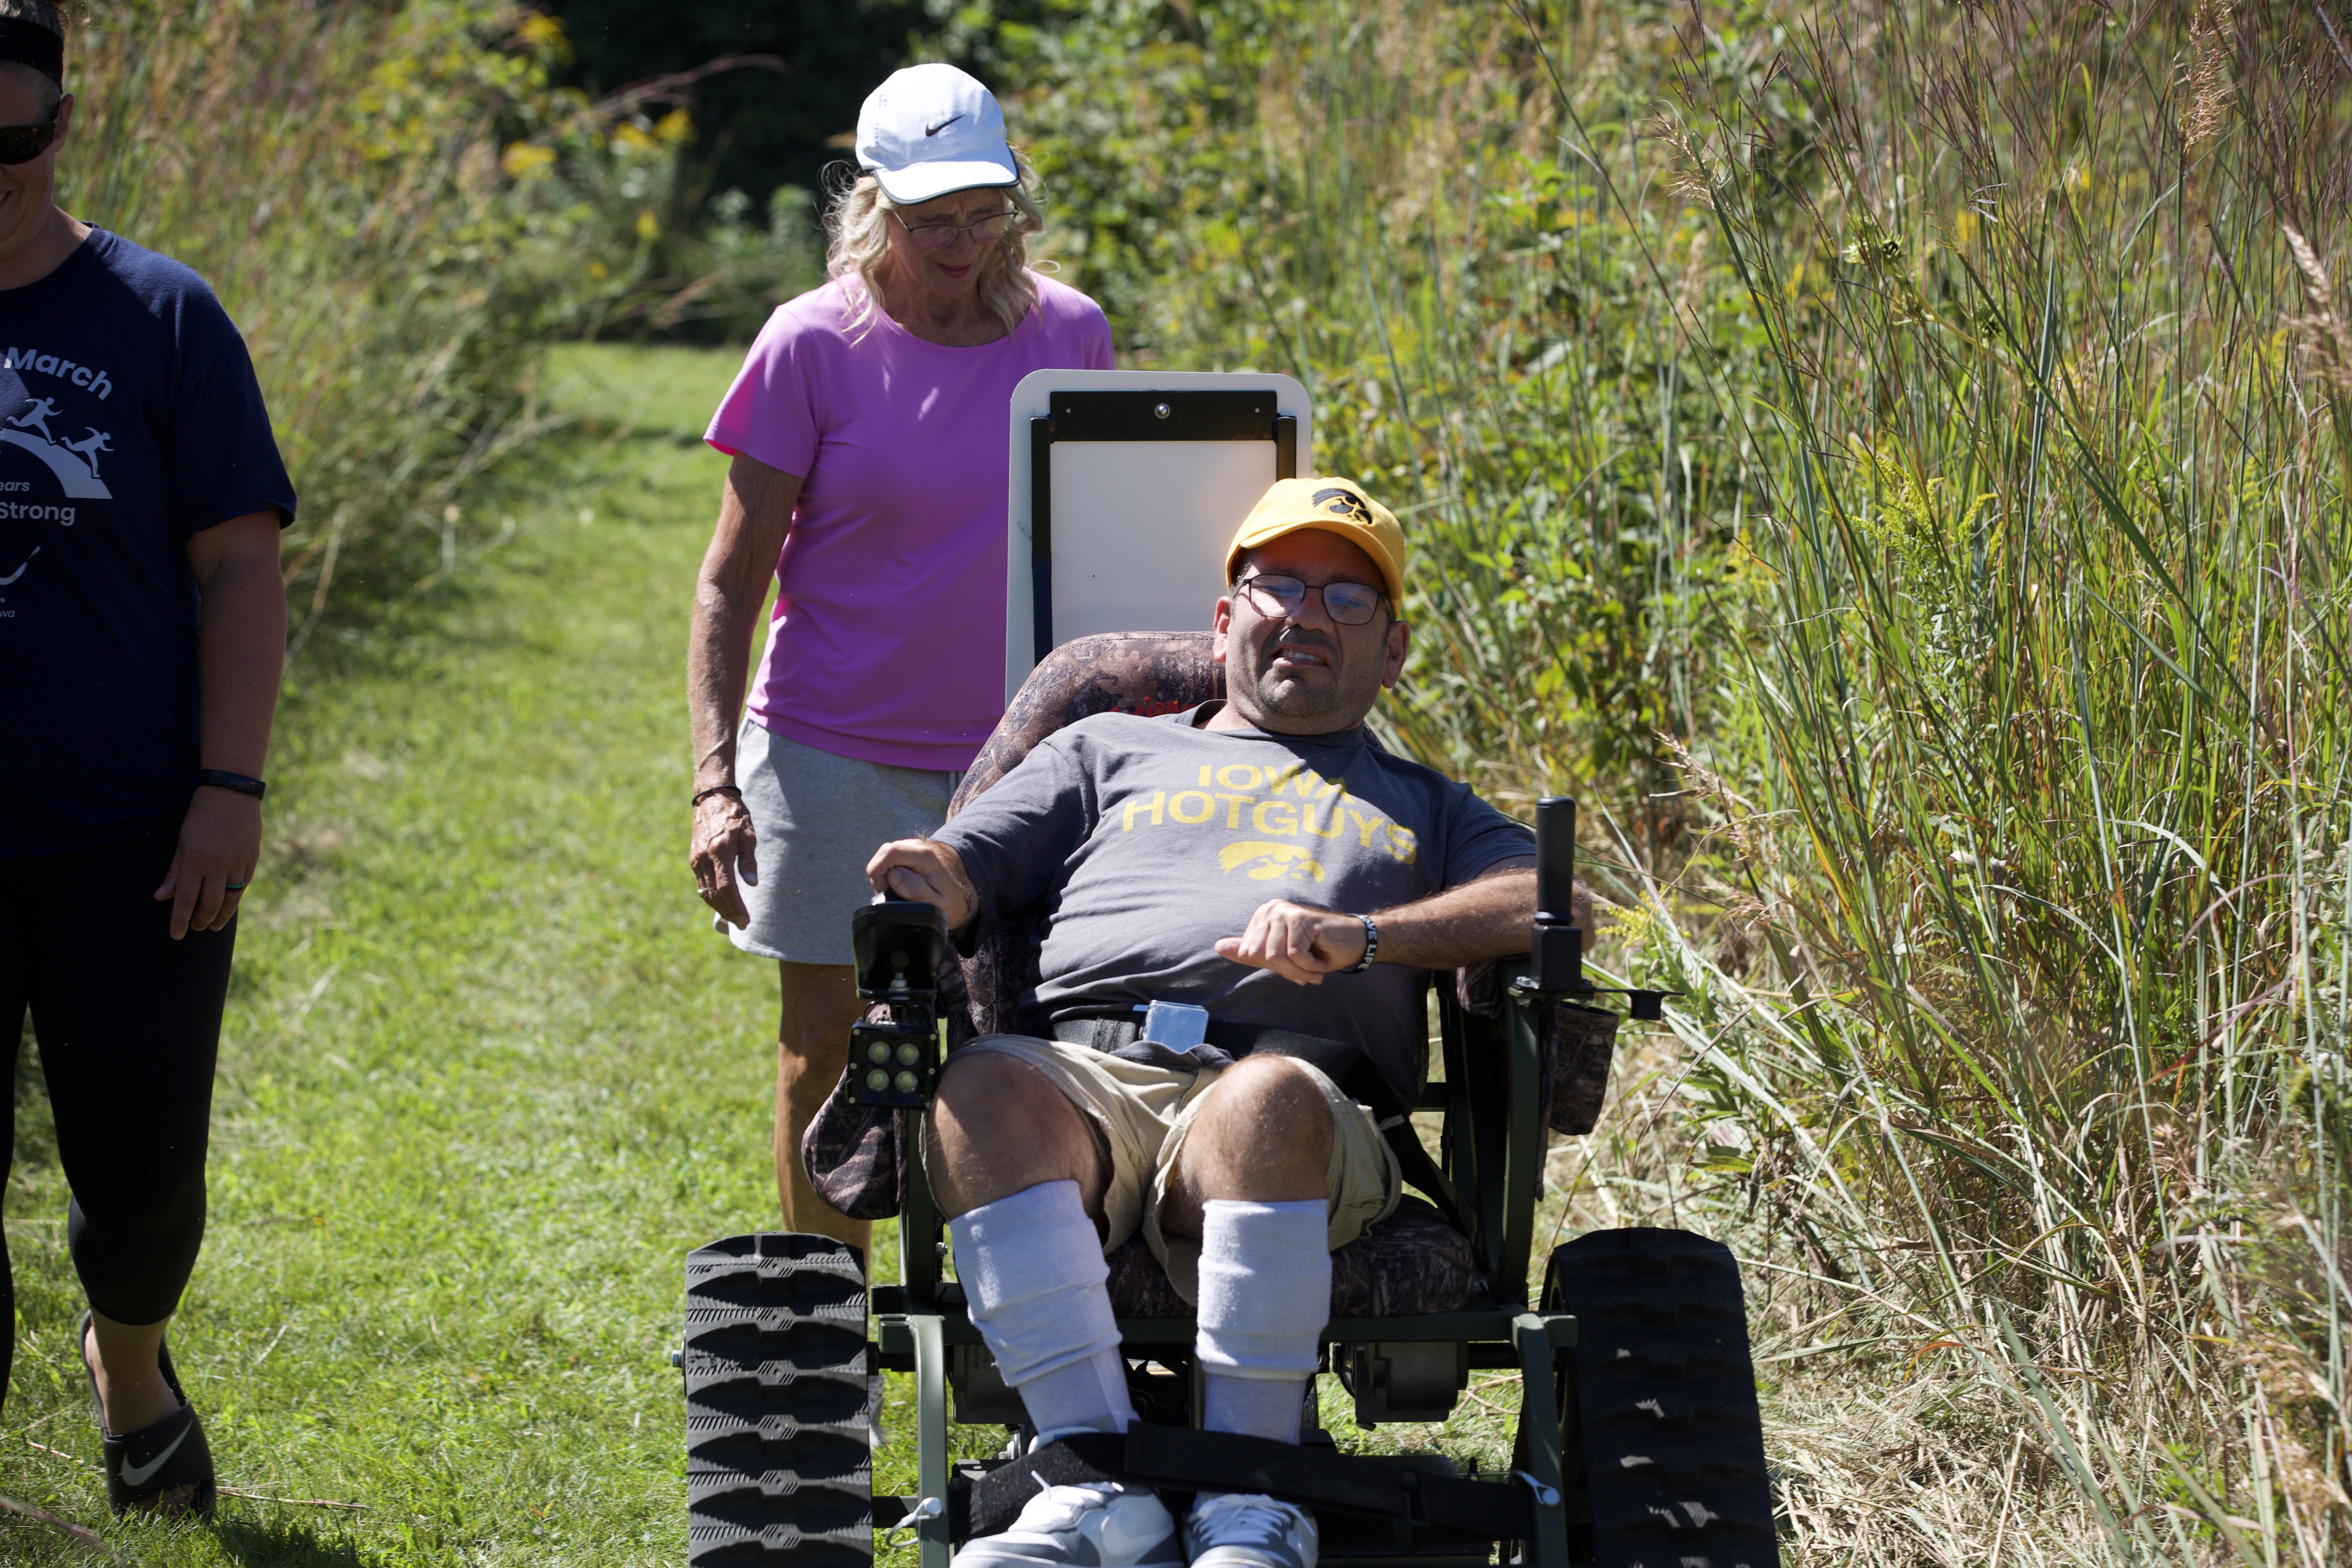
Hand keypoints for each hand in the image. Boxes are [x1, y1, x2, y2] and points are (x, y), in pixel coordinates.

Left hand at [154, 786, 261, 938]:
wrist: (231, 794)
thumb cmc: (201, 816)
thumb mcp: (182, 842)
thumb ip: (174, 871)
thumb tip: (161, 897)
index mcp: (195, 860)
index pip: (185, 899)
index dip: (180, 920)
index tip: (176, 935)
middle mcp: (217, 865)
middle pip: (209, 904)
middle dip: (200, 920)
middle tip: (195, 927)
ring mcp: (238, 863)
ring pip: (230, 899)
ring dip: (221, 916)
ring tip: (213, 925)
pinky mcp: (251, 860)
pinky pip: (243, 885)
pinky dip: (235, 898)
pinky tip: (228, 903)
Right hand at [691, 791, 758, 927]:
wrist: (711, 798)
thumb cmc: (735, 814)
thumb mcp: (748, 834)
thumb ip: (749, 860)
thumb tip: (752, 885)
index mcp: (719, 851)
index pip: (726, 888)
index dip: (736, 907)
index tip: (746, 920)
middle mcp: (703, 858)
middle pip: (714, 895)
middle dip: (728, 912)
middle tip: (743, 924)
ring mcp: (696, 860)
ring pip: (705, 892)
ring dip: (719, 908)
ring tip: (734, 917)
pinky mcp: (693, 859)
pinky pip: (700, 884)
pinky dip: (710, 897)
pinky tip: (722, 902)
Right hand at [866, 838, 975, 929]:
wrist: (957, 896)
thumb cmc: (948, 902)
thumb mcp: (936, 904)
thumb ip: (916, 890)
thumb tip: (893, 875)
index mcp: (925, 856)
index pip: (890, 853)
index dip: (880, 873)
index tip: (886, 890)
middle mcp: (917, 847)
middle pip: (883, 853)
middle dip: (878, 875)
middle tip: (891, 893)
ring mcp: (910, 848)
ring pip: (882, 856)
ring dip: (882, 876)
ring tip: (897, 891)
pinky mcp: (906, 852)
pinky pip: (886, 860)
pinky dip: (886, 874)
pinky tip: (898, 885)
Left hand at [1215, 898, 1368, 984]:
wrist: (1353, 944)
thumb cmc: (1318, 951)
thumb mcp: (1280, 957)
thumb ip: (1250, 952)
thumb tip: (1218, 946)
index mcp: (1262, 916)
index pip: (1248, 953)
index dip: (1273, 967)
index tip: (1293, 963)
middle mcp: (1270, 909)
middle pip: (1259, 956)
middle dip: (1285, 970)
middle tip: (1306, 967)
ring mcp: (1284, 911)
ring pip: (1276, 957)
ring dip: (1299, 970)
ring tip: (1314, 964)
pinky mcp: (1299, 918)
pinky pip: (1294, 954)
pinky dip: (1309, 964)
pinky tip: (1321, 955)